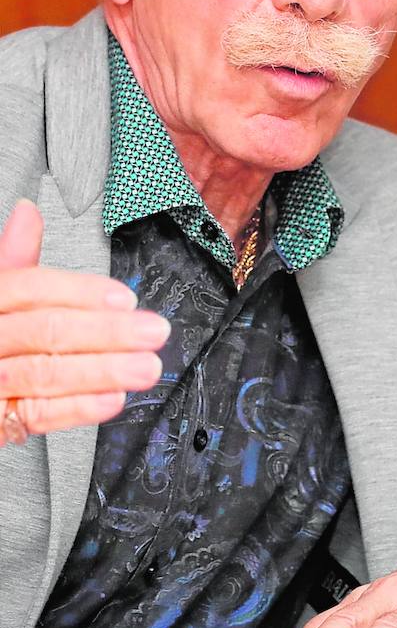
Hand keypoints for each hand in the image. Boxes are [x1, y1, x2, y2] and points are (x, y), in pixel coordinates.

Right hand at [0, 199, 168, 445]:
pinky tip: (112, 399)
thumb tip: (28, 212)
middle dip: (107, 332)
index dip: (80, 291)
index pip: (28, 287)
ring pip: (44, 372)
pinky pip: (34, 415)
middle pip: (45, 330)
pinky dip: (76, 408)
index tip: (125, 297)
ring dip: (103, 371)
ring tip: (145, 368)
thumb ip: (12, 258)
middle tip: (153, 332)